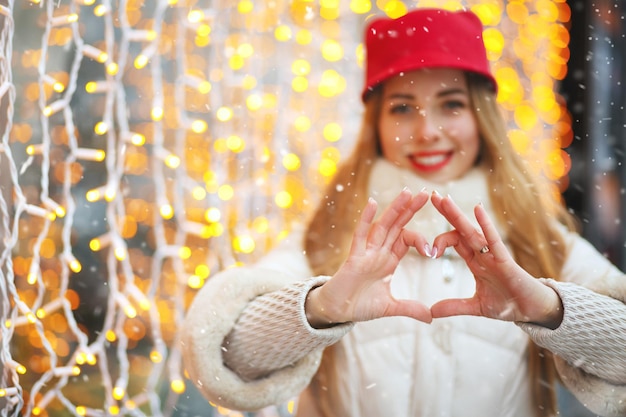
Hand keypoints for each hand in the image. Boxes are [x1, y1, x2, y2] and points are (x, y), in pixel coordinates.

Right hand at [306, 189, 432, 327]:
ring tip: (408, 192)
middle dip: (411, 209)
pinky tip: (372, 203)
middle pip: (397, 225)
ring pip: (382, 226)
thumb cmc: (359, 305)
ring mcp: (366, 252)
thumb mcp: (390, 307)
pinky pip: (361, 235)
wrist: (337, 312)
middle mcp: (378, 252)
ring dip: (395, 209)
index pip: (406, 239)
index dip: (420, 240)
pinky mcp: (354, 257)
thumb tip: (431, 317)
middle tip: (427, 193)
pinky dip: (365, 219)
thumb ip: (410, 308)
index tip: (433, 251)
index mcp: (388, 260)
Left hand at [429, 192, 562, 328]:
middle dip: (447, 213)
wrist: (533, 311)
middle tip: (432, 196)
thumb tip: (431, 312)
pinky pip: (494, 240)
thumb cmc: (508, 304)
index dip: (440, 240)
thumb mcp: (476, 307)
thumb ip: (454, 306)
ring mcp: (494, 255)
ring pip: (472, 231)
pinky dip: (486, 225)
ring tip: (444, 199)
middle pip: (461, 229)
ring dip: (458, 215)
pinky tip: (477, 209)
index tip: (428, 250)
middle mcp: (483, 254)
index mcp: (476, 261)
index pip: (455, 241)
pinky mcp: (506, 261)